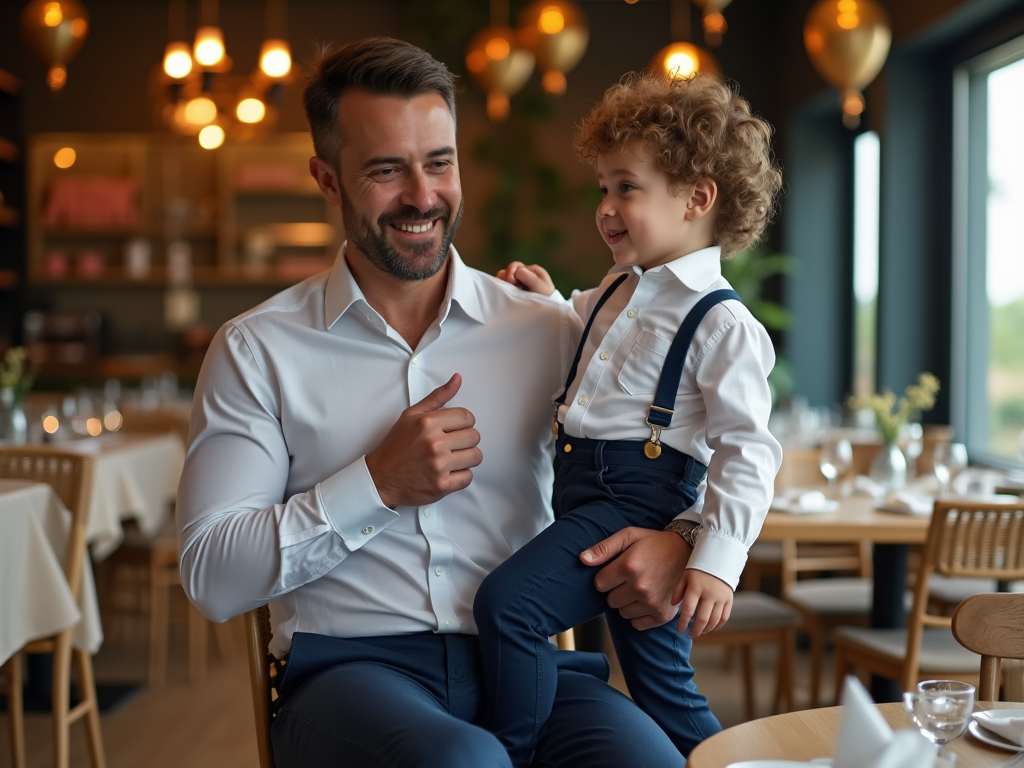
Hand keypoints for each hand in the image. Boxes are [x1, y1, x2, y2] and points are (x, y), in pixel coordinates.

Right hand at [364, 374, 481, 507]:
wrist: (380, 478)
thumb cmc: (395, 447)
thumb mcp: (411, 415)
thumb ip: (437, 397)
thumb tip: (457, 379)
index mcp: (428, 423)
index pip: (467, 417)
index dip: (463, 423)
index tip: (455, 428)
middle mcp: (434, 443)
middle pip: (474, 436)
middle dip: (465, 440)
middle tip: (452, 444)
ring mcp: (438, 466)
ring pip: (475, 456)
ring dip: (466, 458)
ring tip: (451, 457)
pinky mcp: (441, 485)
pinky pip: (468, 477)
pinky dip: (461, 476)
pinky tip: (448, 471)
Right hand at [496, 261, 554, 295]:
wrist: (548, 313)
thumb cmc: (548, 299)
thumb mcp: (541, 288)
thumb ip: (530, 278)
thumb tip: (518, 270)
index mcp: (533, 271)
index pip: (517, 266)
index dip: (511, 272)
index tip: (511, 281)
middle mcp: (526, 275)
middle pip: (509, 271)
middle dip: (506, 278)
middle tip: (509, 287)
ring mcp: (520, 283)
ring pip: (506, 279)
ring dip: (504, 284)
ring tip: (508, 293)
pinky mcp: (516, 292)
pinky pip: (506, 287)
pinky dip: (504, 290)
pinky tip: (507, 296)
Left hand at [580, 528, 692, 629]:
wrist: (688, 553)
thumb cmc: (654, 543)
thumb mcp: (629, 536)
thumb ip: (604, 548)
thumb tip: (582, 560)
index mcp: (629, 566)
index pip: (599, 584)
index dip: (606, 577)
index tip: (617, 571)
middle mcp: (640, 587)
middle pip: (610, 601)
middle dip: (616, 590)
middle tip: (631, 579)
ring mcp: (652, 602)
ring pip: (623, 613)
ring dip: (628, 603)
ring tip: (641, 587)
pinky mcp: (662, 615)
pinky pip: (637, 624)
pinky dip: (639, 615)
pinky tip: (647, 599)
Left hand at [674, 568, 732, 636]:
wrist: (719, 560)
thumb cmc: (698, 570)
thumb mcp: (685, 576)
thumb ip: (678, 590)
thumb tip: (674, 605)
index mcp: (696, 588)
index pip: (688, 610)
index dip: (683, 623)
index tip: (680, 630)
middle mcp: (709, 594)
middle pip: (702, 619)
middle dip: (695, 630)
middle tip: (690, 634)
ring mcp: (721, 598)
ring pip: (714, 620)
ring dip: (706, 630)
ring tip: (699, 632)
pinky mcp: (729, 600)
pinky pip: (724, 617)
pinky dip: (717, 625)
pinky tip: (711, 628)